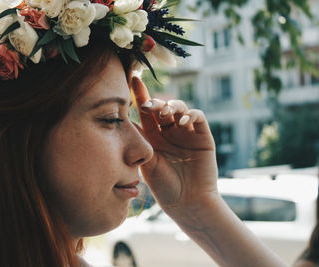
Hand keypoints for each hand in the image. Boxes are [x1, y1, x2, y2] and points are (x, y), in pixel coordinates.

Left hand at [131, 77, 218, 213]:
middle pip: (162, 107)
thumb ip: (140, 142)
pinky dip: (190, 114)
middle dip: (155, 102)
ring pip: (179, 107)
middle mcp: (169, 131)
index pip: (146, 112)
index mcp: (153, 136)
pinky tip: (181, 122)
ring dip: (172, 106)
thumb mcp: (147, 163)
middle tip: (149, 106)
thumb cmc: (164, 186)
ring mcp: (186, 132)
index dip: (140, 95)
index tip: (132, 79)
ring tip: (166, 114)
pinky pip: (197, 117)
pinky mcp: (202, 136)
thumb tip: (123, 119)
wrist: (187, 203)